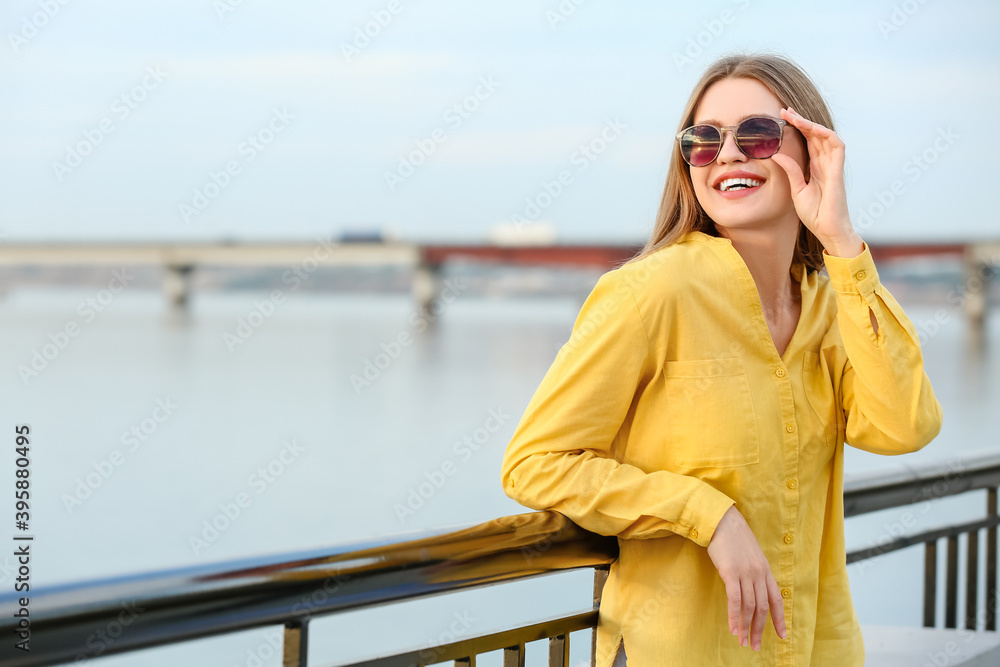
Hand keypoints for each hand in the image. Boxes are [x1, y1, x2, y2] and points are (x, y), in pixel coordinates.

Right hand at [706, 505, 786, 650]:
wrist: (722, 520)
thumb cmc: (733, 536)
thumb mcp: (749, 554)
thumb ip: (753, 571)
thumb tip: (750, 587)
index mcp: (765, 569)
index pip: (776, 599)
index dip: (779, 619)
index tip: (781, 635)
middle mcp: (759, 573)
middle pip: (762, 608)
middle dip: (759, 629)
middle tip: (754, 645)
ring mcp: (746, 573)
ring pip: (749, 607)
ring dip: (746, 627)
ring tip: (742, 642)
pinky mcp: (731, 572)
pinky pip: (735, 600)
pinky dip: (734, 617)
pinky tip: (733, 628)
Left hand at [769, 107, 860, 254]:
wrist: (828, 230)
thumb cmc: (815, 213)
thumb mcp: (797, 190)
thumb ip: (791, 171)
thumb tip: (777, 154)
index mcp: (816, 167)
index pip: (808, 141)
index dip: (798, 127)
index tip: (783, 117)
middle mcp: (826, 163)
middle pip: (815, 135)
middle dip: (802, 120)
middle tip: (785, 110)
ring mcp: (833, 166)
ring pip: (826, 136)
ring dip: (812, 124)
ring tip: (795, 116)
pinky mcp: (837, 172)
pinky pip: (837, 147)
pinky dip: (826, 135)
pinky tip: (813, 127)